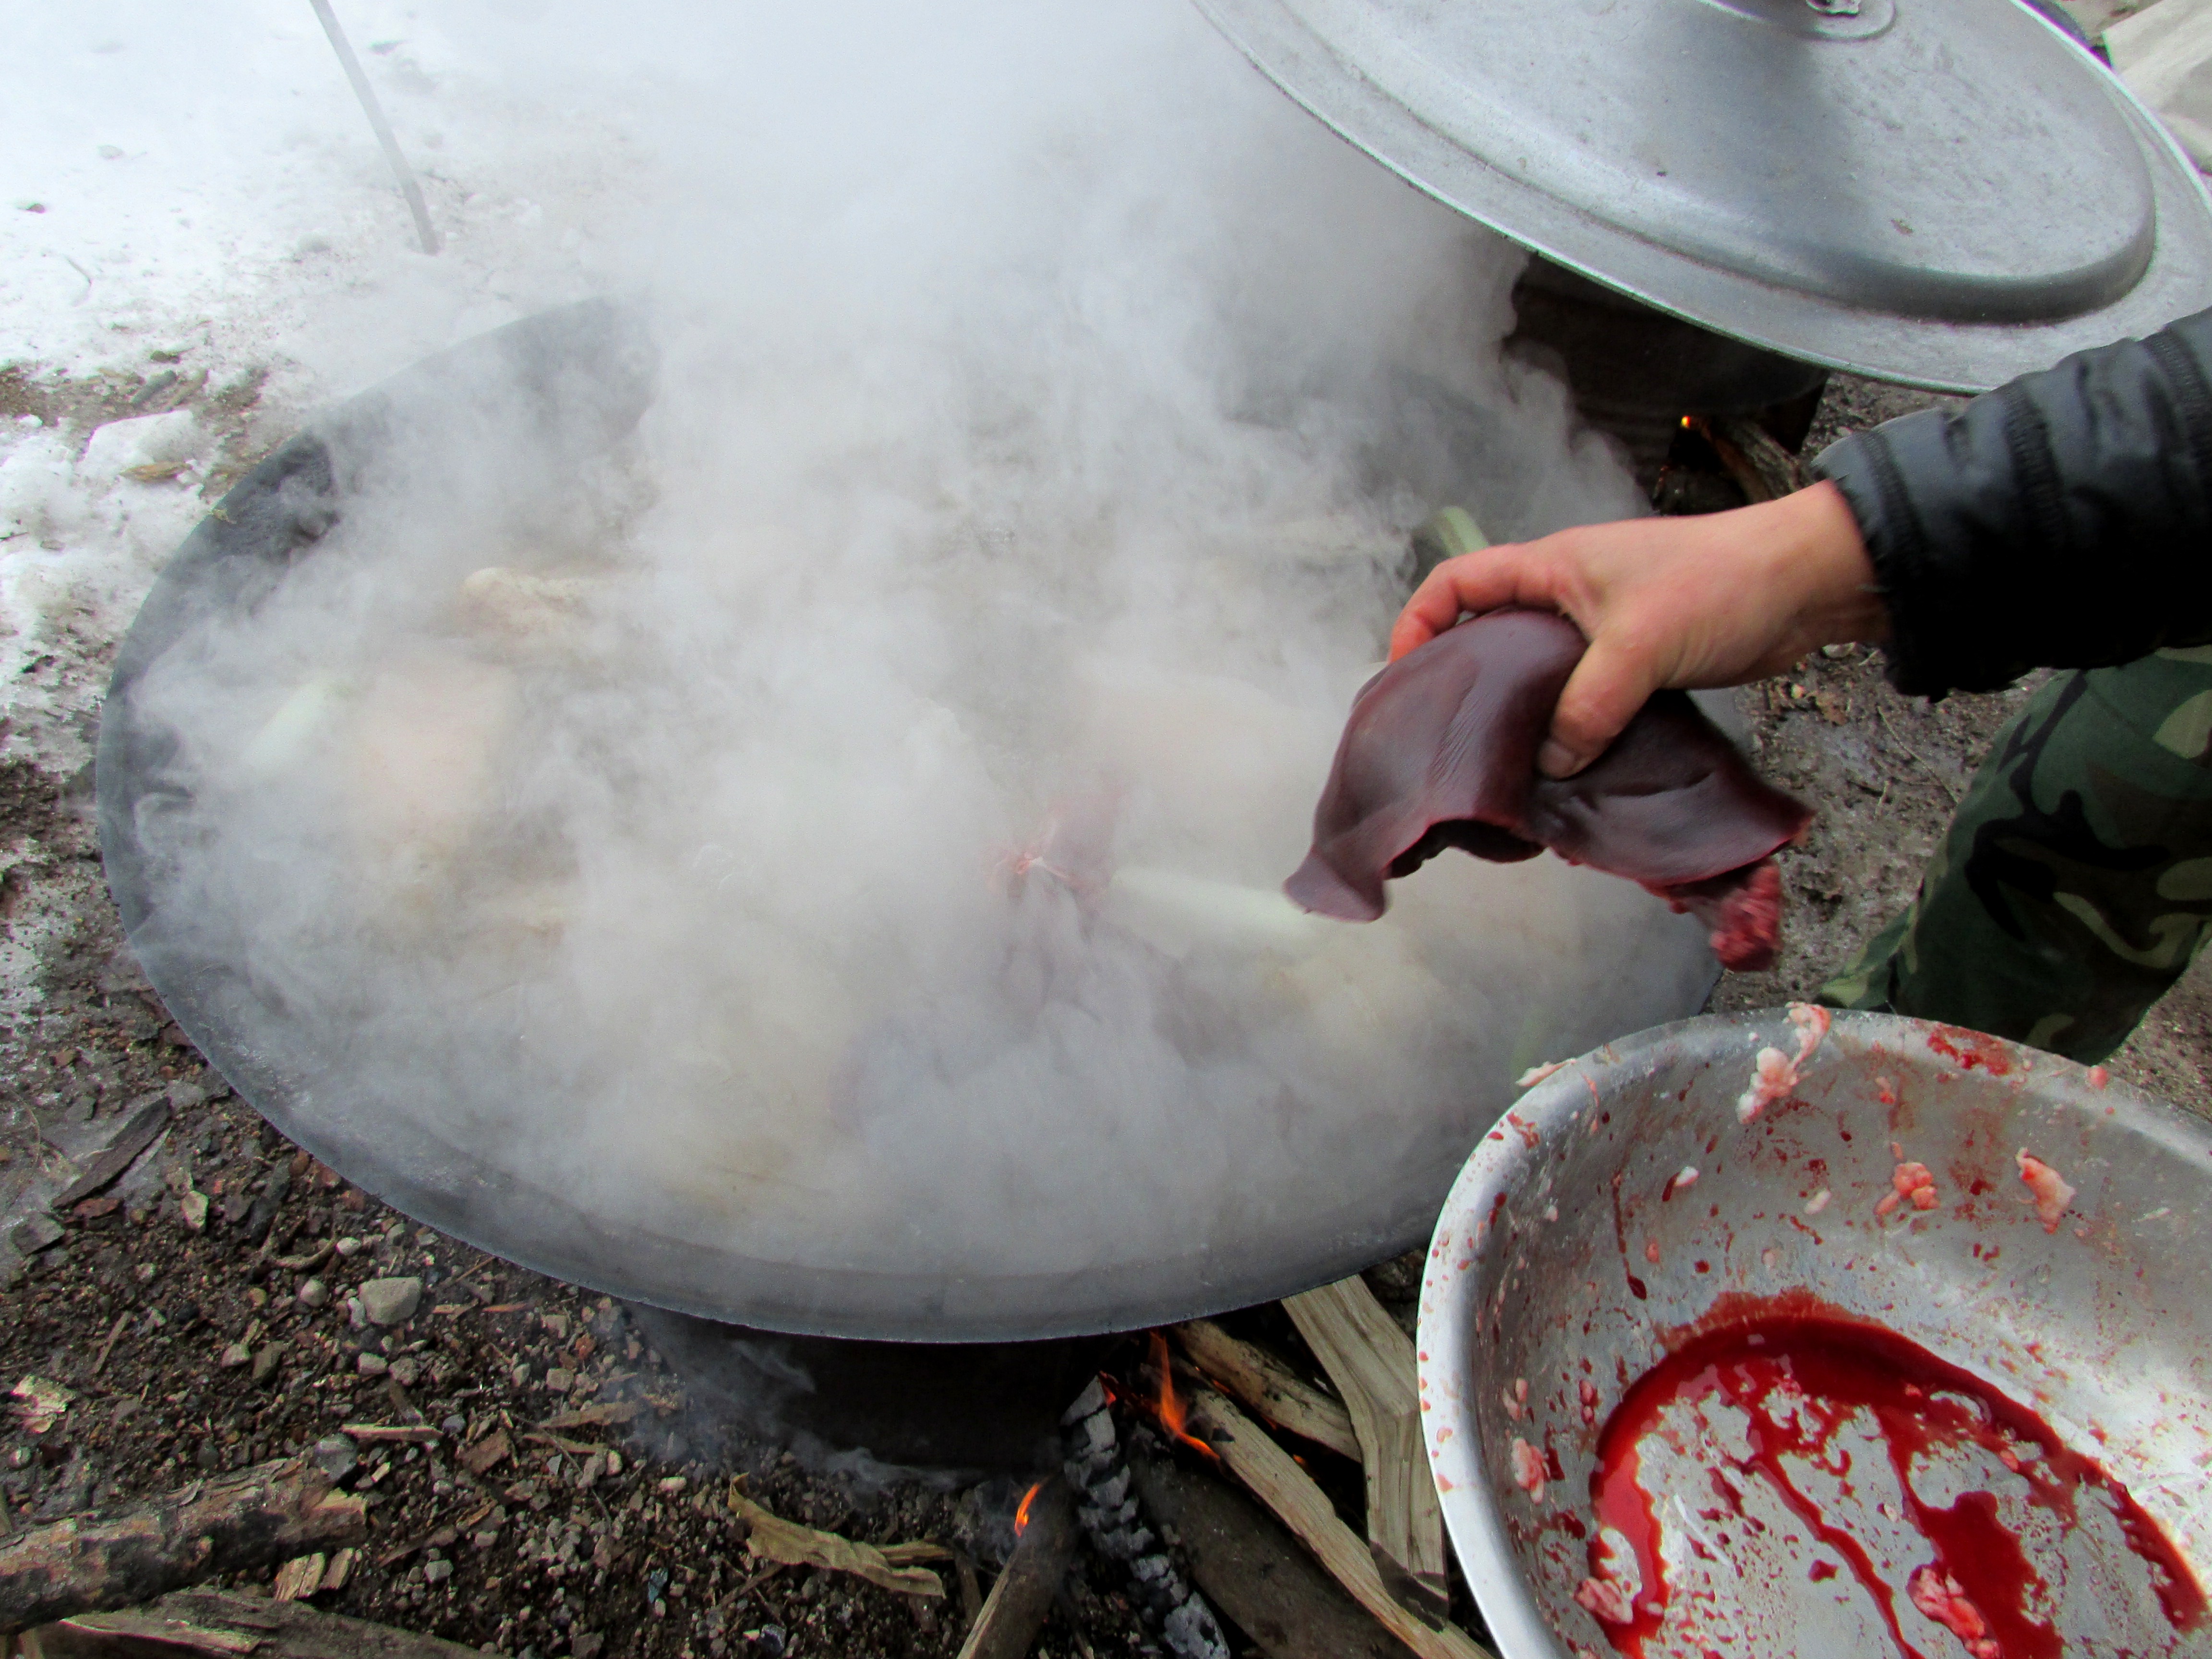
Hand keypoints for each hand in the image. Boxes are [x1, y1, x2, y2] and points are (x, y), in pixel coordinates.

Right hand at [1389, 482, 1888, 776]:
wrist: (1806, 585)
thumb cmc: (1720, 583)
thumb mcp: (1641, 644)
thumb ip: (1588, 705)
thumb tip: (1548, 761)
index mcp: (1552, 568)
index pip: (1457, 583)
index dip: (1418, 623)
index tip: (1402, 676)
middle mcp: (1567, 597)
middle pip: (1489, 636)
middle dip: (1464, 683)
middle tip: (1448, 738)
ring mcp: (1602, 632)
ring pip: (1539, 677)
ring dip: (1523, 719)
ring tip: (1505, 768)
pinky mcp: (1636, 664)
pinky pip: (1584, 702)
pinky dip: (1572, 734)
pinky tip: (1568, 773)